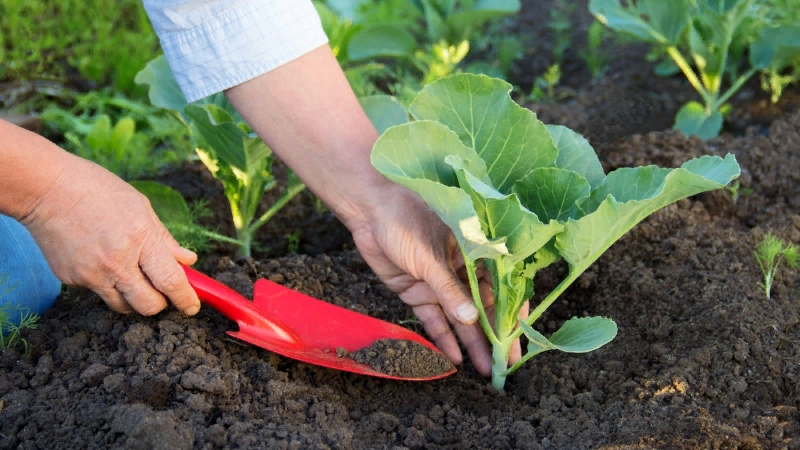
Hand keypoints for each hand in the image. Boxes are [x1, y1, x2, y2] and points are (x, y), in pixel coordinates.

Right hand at [20, 154, 200, 315]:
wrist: (46, 189)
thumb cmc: (98, 190)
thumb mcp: (142, 207)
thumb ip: (165, 239)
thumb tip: (188, 261)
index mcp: (141, 239)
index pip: (171, 282)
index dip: (186, 299)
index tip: (192, 307)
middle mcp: (118, 262)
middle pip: (149, 306)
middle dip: (161, 304)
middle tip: (162, 292)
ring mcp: (92, 274)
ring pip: (124, 306)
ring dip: (134, 298)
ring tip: (132, 275)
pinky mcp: (72, 280)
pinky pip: (99, 292)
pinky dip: (107, 283)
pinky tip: (100, 259)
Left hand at [349, 185, 524, 375]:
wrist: (368, 210)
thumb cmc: (406, 219)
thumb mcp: (431, 255)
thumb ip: (450, 289)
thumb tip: (472, 319)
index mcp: (474, 252)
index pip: (500, 286)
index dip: (510, 313)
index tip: (518, 337)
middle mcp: (460, 270)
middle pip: (482, 308)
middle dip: (493, 336)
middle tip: (505, 364)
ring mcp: (438, 283)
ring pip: (459, 318)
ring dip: (471, 343)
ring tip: (484, 369)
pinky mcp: (417, 292)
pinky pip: (433, 319)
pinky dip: (442, 337)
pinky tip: (454, 357)